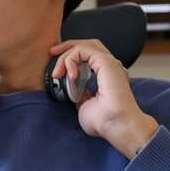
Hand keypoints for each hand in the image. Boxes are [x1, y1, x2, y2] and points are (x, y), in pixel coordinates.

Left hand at [49, 39, 158, 158]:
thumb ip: (80, 96)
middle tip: (52, 53)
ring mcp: (109, 63)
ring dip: (67, 53)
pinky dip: (71, 59)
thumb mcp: (84, 107)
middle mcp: (110, 68)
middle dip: (68, 46)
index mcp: (108, 77)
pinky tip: (69, 74)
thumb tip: (72, 91)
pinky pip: (83, 50)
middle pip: (88, 46)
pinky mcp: (106, 62)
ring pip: (84, 46)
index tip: (58, 68)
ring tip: (57, 69)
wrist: (117, 125)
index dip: (72, 58)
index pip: (89, 57)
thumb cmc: (105, 122)